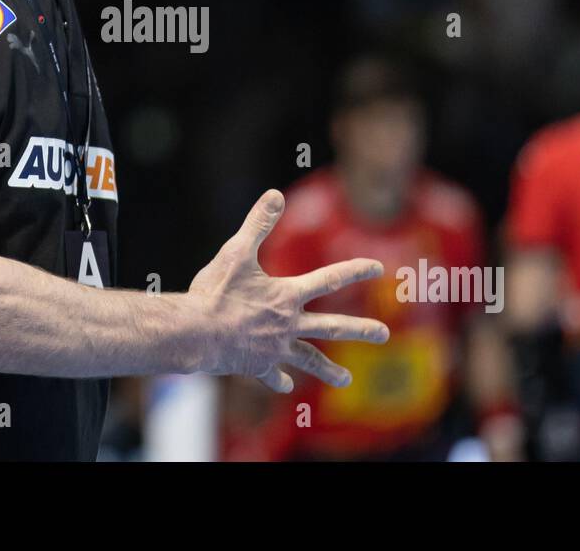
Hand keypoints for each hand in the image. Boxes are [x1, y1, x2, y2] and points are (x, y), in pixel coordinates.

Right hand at [189, 189, 388, 391]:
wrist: (196, 334)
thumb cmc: (215, 292)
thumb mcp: (236, 251)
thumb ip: (258, 223)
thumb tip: (276, 194)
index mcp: (286, 296)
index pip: (329, 279)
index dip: (355, 271)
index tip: (379, 268)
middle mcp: (287, 324)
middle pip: (331, 327)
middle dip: (360, 329)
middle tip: (384, 334)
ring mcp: (273, 348)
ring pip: (308, 359)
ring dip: (328, 370)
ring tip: (346, 380)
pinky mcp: (255, 364)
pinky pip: (271, 374)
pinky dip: (279, 380)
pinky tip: (285, 385)